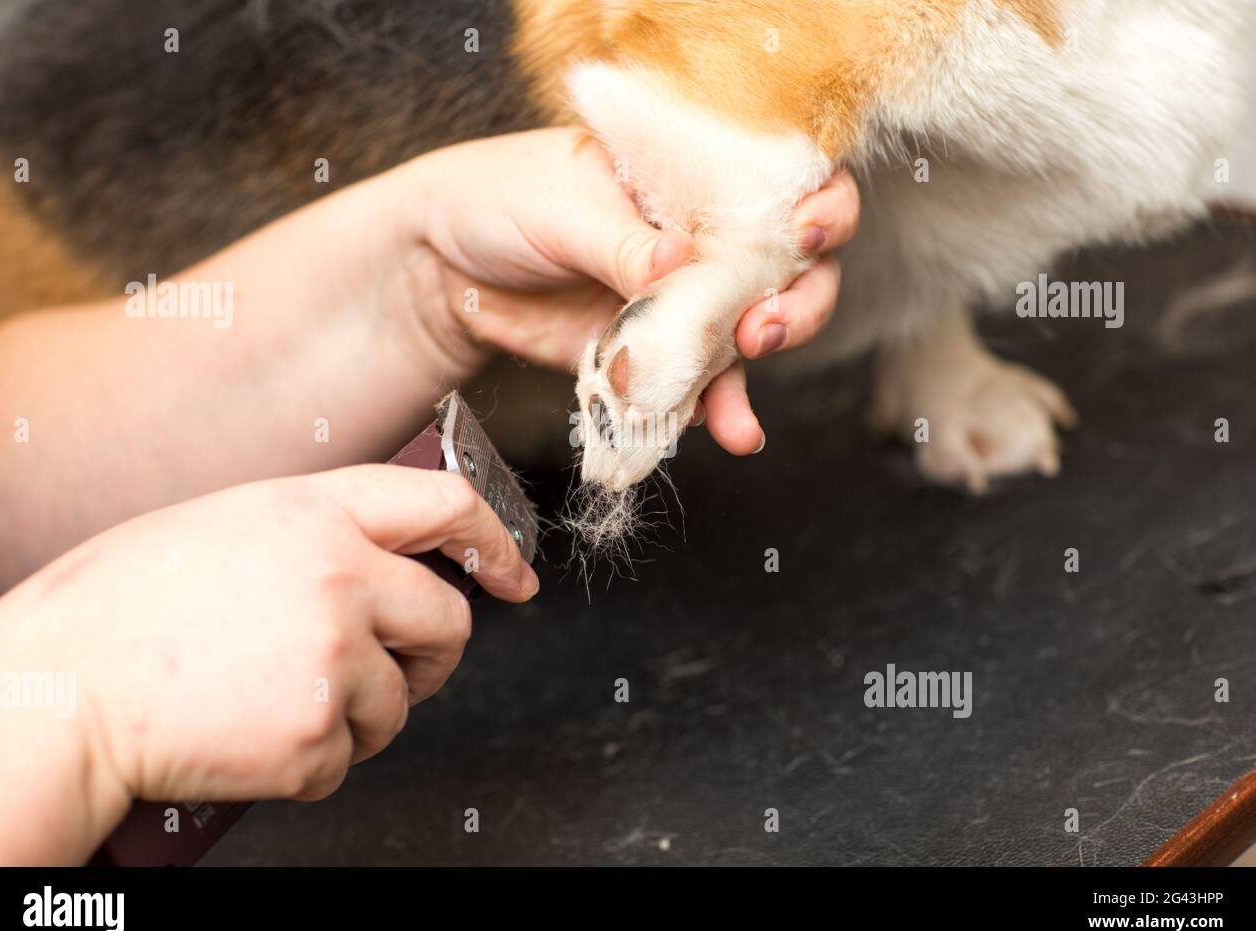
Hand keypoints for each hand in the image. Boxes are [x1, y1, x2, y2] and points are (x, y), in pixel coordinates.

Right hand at [0, 465, 535, 862]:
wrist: (60, 694)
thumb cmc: (126, 609)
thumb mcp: (229, 527)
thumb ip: (320, 533)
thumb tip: (391, 561)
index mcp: (317, 514)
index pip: (444, 506)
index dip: (493, 540)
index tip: (514, 573)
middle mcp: (342, 577)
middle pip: (448, 621)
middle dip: (428, 654)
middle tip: (390, 669)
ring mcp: (336, 658)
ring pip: (401, 702)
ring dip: (358, 713)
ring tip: (275, 699)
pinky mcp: (319, 736)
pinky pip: (348, 757)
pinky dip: (310, 759)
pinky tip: (251, 733)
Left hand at [399, 128, 859, 453]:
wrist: (435, 268)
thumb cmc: (497, 200)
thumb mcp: (559, 205)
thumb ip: (622, 241)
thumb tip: (678, 265)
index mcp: (694, 175)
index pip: (787, 182)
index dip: (820, 204)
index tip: (808, 229)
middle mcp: (705, 236)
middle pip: (794, 267)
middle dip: (801, 300)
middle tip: (767, 326)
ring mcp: (684, 300)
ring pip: (753, 335)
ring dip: (759, 369)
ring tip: (740, 402)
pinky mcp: (652, 355)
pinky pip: (695, 386)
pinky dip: (710, 411)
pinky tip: (721, 429)